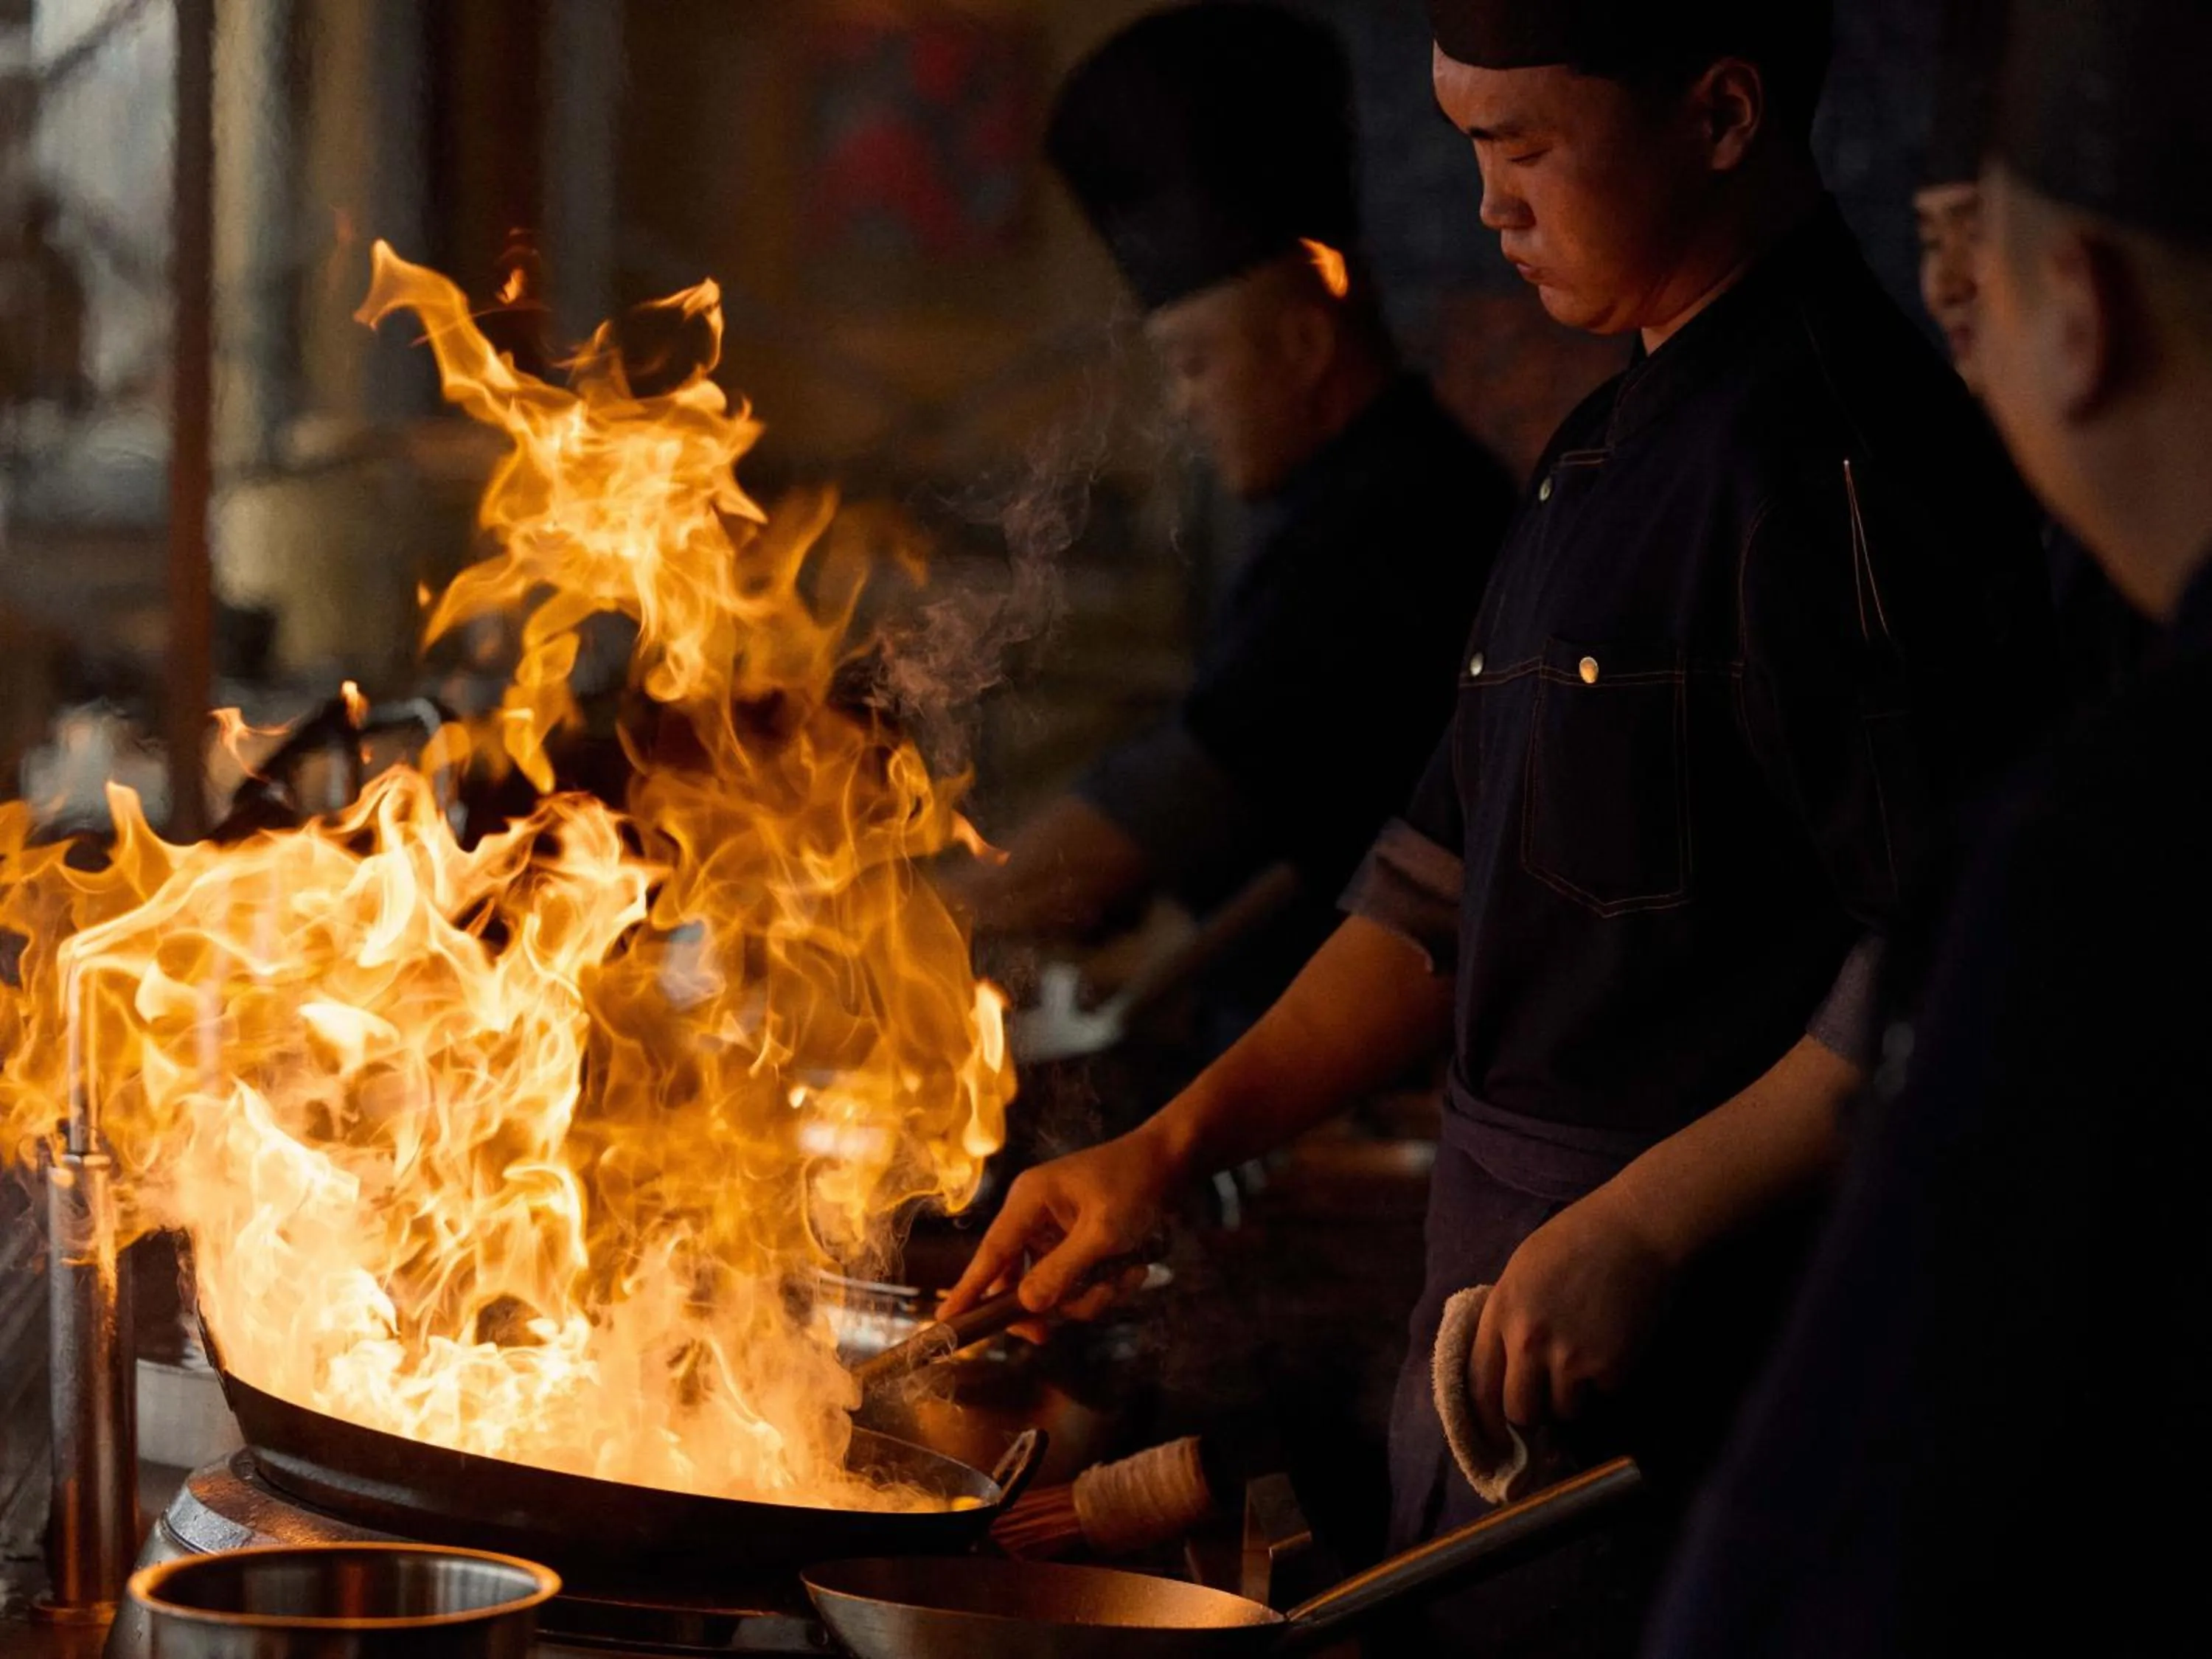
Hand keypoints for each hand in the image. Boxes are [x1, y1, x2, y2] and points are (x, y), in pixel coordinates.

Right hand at [942, 1126, 1179, 1327]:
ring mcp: (1055, 1232)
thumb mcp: (1103, 1232)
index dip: (968, 1290)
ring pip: (1054, 1288)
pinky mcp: (1076, 1244)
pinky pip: (1077, 1282)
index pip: (991, 1253)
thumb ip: (1064, 1270)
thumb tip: (1026, 1305)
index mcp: (1029, 1201)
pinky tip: (1134, 1268)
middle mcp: (1033, 1216)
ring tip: (1127, 1275)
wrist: (1171, 1162)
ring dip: (1090, 1294)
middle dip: (1051, 1303)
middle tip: (1051, 1333)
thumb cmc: (1134, 1185)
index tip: (944, 1323)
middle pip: (1019, 1280)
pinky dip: (1104, 1285)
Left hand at [1469, 1186, 1677, 1443]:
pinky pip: (1602, 1395)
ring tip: (1585, 1355)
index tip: (1494, 1434)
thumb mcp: (1521, 1272)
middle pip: (1520, 1412)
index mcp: (1502, 1312)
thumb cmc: (1577, 1240)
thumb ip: (1505, 1318)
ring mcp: (1571, 1358)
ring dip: (1572, 1396)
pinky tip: (1613, 1342)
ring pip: (1564, 1411)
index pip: (1478, 1386)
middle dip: (1532, 1412)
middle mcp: (1530, 1341)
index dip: (1484, 1419)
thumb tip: (1498, 1368)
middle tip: (1546, 1396)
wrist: (1638, 1229)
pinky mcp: (1611, 1367)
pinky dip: (1607, 1380)